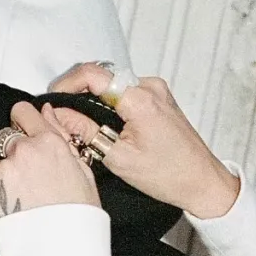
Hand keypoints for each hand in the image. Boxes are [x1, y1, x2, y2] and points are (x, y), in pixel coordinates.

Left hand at [0, 101, 99, 219]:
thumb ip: (62, 138)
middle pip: (7, 138)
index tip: (24, 131)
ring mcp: (2, 171)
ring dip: (4, 176)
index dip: (23, 121)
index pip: (23, 111)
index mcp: (49, 142)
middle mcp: (22, 151)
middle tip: (28, 177)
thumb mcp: (83, 171)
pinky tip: (10, 207)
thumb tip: (47, 113)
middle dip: (15, 152)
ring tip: (21, 199)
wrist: (61, 250)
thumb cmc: (78, 215)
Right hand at [47, 68, 239, 218]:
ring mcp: (157, 90)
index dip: (66, 83)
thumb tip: (58, 115)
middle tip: (62, 115)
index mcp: (140, 99)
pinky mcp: (159, 97)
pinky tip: (103, 124)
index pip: (93, 74)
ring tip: (81, 123)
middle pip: (102, 76)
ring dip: (93, 99)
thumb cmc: (169, 175)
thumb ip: (84, 130)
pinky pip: (125, 91)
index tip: (53, 98)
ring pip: (112, 84)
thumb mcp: (117, 158)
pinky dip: (110, 103)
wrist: (201, 181)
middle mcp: (150, 87)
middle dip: (77, 93)